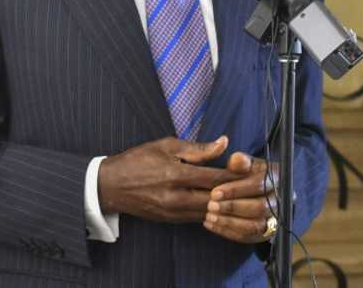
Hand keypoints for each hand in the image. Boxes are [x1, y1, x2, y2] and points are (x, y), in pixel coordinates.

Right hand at [97, 136, 238, 223]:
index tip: (251, 170)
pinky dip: (210, 210)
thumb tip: (224, 142)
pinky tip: (220, 202)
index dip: (236, 175)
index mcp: (176, 175)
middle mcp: (176, 197)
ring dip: (224, 204)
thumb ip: (198, 148)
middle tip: (251, 184)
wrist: (111, 185)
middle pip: (216, 199)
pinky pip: (198, 217)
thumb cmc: (138, 160)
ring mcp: (173, 212)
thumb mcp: (167, 145)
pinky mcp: (170, 220)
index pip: (215, 177)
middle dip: (235, 192)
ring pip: (209, 212)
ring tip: (240, 194)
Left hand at [204, 152, 278, 243]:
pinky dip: (227, 232)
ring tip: (209, 216)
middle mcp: (281, 200)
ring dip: (229, 222)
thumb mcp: (248, 164)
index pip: (259, 185)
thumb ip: (242, 161)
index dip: (236, 190)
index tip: (215, 192)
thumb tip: (236, 159)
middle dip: (232, 207)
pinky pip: (247, 237)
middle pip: (259, 207)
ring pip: (253, 225)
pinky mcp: (265, 234)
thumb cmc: (249, 175)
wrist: (259, 193)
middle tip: (211, 206)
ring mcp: (275, 219)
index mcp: (277, 178)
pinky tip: (211, 225)